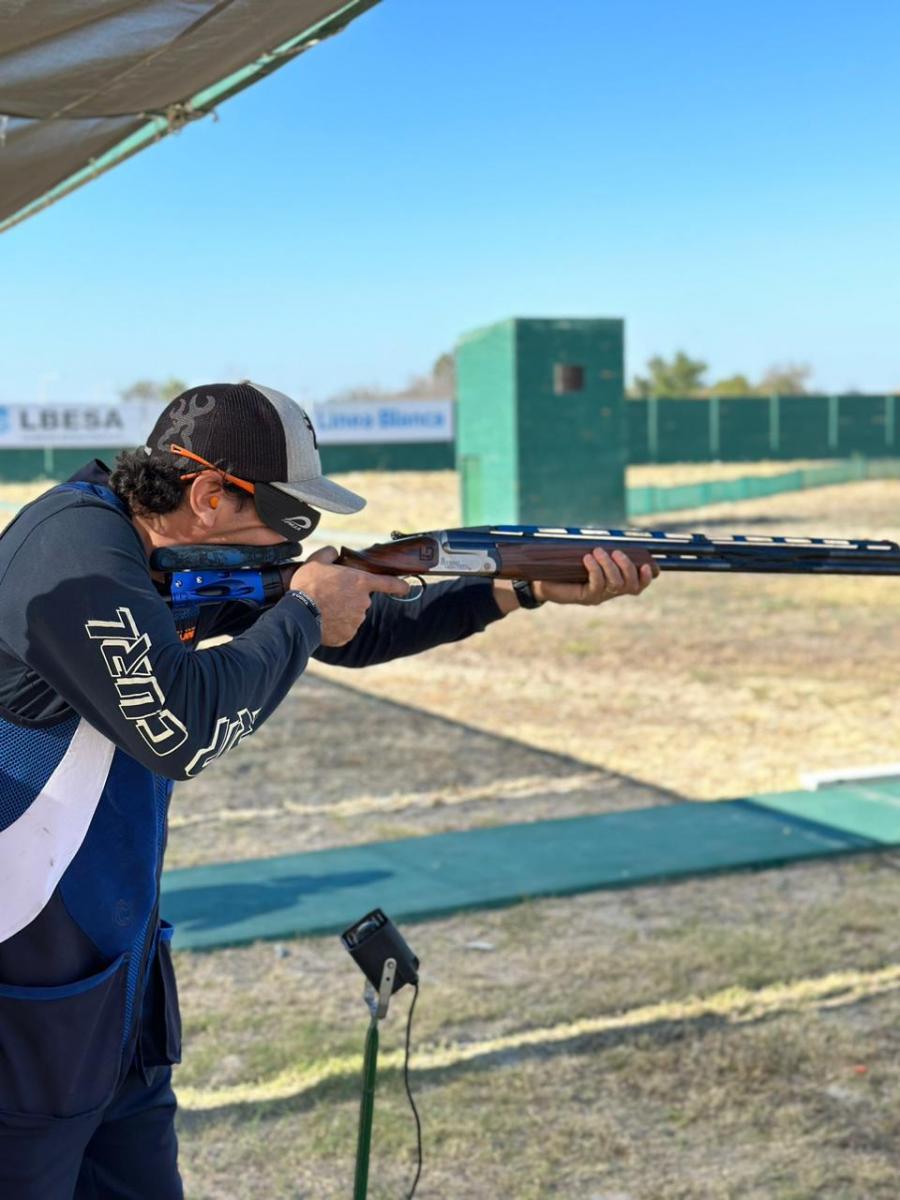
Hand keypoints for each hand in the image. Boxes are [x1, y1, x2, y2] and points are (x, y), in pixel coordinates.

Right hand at [288, 546, 409, 645]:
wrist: (298, 615)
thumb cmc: (307, 586)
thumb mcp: (316, 561)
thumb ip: (329, 554)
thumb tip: (333, 552)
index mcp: (360, 582)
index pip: (389, 583)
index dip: (399, 586)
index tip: (405, 588)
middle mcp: (363, 603)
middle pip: (361, 599)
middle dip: (349, 597)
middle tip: (329, 595)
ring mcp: (356, 621)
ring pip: (352, 615)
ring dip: (341, 612)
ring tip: (322, 608)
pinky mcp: (347, 635)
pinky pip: (344, 629)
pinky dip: (336, 626)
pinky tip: (323, 620)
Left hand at [532, 548, 658, 606]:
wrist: (545, 581)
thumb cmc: (567, 568)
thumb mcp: (587, 558)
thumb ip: (602, 553)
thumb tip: (611, 538)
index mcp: (615, 584)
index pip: (638, 586)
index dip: (646, 577)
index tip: (647, 564)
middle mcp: (609, 593)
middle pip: (630, 585)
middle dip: (627, 567)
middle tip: (616, 552)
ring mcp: (599, 596)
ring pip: (615, 584)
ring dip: (609, 565)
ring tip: (598, 551)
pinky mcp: (586, 597)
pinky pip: (597, 584)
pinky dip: (595, 569)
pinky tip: (587, 558)